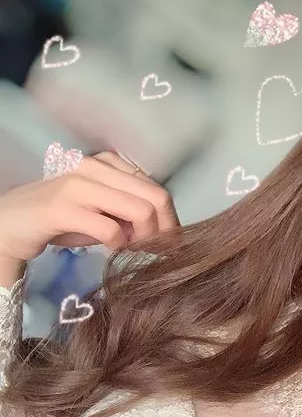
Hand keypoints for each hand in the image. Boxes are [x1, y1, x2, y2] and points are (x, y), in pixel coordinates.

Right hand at [0, 151, 180, 262]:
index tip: (169, 243)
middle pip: (156, 197)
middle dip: (165, 230)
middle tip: (160, 252)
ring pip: (140, 210)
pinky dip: (121, 246)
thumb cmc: (62, 222)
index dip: (170, 220)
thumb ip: (132, 214)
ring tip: (137, 251)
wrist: (10, 224)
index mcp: (109, 164)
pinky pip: (110, 229)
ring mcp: (80, 186)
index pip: (158, 189)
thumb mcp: (104, 213)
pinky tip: (115, 251)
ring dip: (146, 239)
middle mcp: (96, 168)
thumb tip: (163, 230)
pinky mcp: (63, 209)